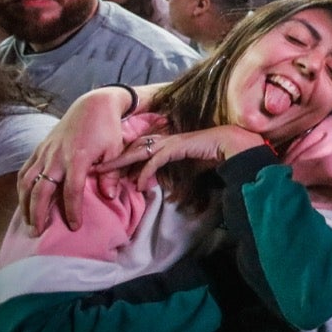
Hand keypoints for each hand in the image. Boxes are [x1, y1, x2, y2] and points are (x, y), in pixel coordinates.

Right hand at [18, 87, 129, 230]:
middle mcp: (56, 157)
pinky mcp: (38, 148)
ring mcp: (45, 152)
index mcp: (78, 158)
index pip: (71, 191)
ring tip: (28, 223)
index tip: (74, 227)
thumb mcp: (115, 150)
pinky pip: (24, 171)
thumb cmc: (107, 128)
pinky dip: (21, 188)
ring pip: (27, 182)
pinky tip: (23, 201)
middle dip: (38, 214)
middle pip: (41, 190)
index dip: (72, 211)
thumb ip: (111, 174)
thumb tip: (108, 197)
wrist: (92, 105)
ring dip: (25, 204)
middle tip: (38, 233)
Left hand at [94, 125, 262, 191]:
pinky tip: (138, 184)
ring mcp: (172, 141)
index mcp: (168, 142)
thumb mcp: (191, 167)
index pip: (141, 148)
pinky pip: (156, 160)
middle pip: (134, 147)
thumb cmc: (217, 156)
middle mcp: (167, 139)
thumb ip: (177, 174)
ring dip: (122, 164)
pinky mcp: (178, 146)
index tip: (109, 169)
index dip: (124, 158)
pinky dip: (145, 172)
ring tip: (105, 175)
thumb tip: (169, 192)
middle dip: (114, 159)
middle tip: (95, 168)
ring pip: (139, 152)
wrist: (236, 146)